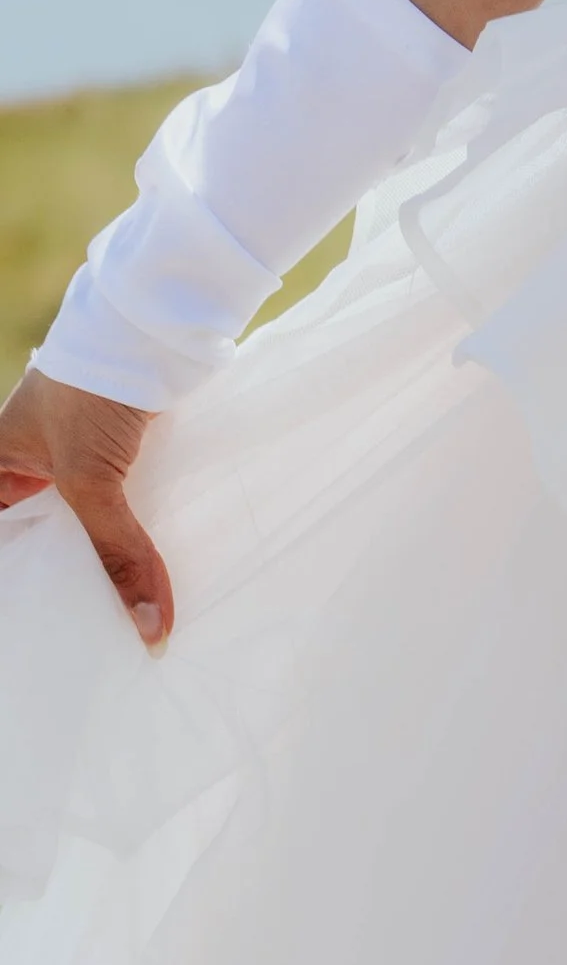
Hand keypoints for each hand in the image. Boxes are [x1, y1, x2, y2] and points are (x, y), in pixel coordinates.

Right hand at [0, 367, 170, 644]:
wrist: (154, 324)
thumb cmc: (94, 386)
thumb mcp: (91, 476)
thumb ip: (116, 551)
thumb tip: (149, 627)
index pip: (6, 543)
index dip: (23, 583)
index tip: (41, 629)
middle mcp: (23, 468)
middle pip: (35, 543)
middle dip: (60, 585)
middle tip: (90, 640)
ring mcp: (69, 462)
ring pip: (77, 531)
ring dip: (98, 568)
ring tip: (124, 625)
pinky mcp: (113, 455)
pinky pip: (112, 512)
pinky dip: (126, 541)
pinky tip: (147, 577)